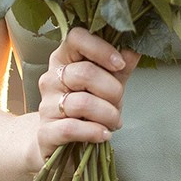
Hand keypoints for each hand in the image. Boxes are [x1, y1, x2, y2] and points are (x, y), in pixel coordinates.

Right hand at [34, 27, 136, 161]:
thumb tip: (135, 48)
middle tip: (118, 102)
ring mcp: (46, 105)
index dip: (101, 49)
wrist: (58, 142)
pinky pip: (71, 128)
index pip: (76, 38)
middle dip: (112, 90)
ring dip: (107, 114)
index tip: (119, 64)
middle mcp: (50, 78)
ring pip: (82, 103)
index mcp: (64, 59)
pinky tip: (104, 134)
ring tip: (114, 122)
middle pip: (84, 73)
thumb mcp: (106, 85)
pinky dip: (94, 132)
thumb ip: (120, 68)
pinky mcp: (45, 132)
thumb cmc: (86, 108)